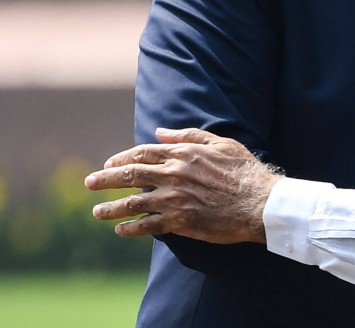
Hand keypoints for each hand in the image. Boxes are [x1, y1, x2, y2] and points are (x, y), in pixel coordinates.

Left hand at [84, 127, 280, 243]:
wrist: (258, 202)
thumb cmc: (245, 171)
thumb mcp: (222, 143)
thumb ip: (189, 135)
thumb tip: (161, 131)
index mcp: (183, 154)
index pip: (143, 153)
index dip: (122, 157)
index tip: (109, 164)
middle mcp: (173, 175)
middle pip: (130, 175)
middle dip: (104, 179)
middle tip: (88, 183)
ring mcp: (174, 199)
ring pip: (133, 203)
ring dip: (111, 208)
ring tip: (97, 212)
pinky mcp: (179, 221)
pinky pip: (147, 225)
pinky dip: (130, 228)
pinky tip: (121, 230)